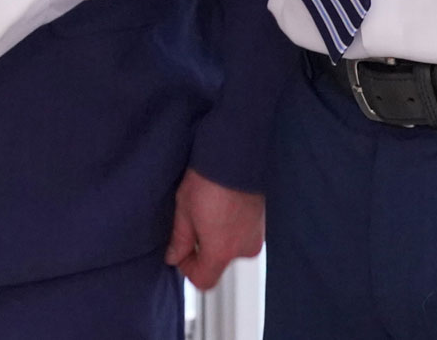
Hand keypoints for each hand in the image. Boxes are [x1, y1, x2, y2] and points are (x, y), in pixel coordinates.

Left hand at [166, 169, 264, 291]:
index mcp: (222, 251)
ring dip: (218, 237)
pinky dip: (231, 228)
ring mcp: (256, 236)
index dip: (187, 269)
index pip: (204, 281)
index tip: (180, 252)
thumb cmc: (210, 179)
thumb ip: (180, 240)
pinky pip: (242, 235)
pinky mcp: (263, 223)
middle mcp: (243, 249)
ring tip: (207, 211)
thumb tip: (174, 256)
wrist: (235, 155)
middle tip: (192, 224)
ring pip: (230, 248)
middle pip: (218, 264)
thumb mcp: (184, 210)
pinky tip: (222, 207)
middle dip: (203, 250)